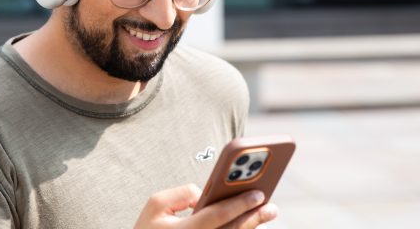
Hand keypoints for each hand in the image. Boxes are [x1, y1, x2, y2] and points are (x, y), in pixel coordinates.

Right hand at [134, 184, 278, 227]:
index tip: (258, 194)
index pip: (216, 216)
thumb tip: (205, 195)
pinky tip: (250, 223)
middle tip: (271, 206)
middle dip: (254, 217)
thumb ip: (182, 193)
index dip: (238, 204)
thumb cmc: (148, 228)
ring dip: (251, 226)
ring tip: (266, 213)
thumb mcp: (156, 204)